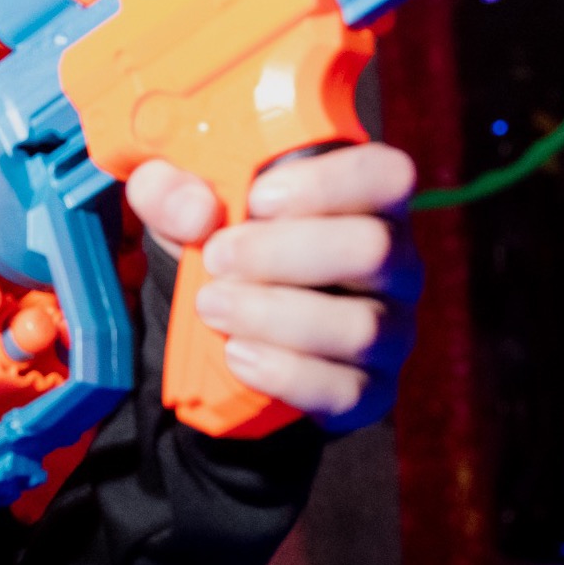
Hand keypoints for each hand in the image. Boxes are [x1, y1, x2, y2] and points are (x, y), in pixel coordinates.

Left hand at [125, 143, 421, 432]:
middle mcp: (394, 263)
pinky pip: (346, 389)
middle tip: (216, 257)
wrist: (221, 331)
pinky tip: (238, 354)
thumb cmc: (221, 246)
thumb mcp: (180, 207)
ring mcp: (391, 329)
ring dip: (273, 315)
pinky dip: (285, 373)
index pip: (388, 175)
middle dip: (282, 253)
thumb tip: (194, 211)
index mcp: (365, 201)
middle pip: (373, 248)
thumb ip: (169, 190)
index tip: (257, 198)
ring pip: (359, 326)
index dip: (327, 184)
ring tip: (211, 307)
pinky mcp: (372, 390)